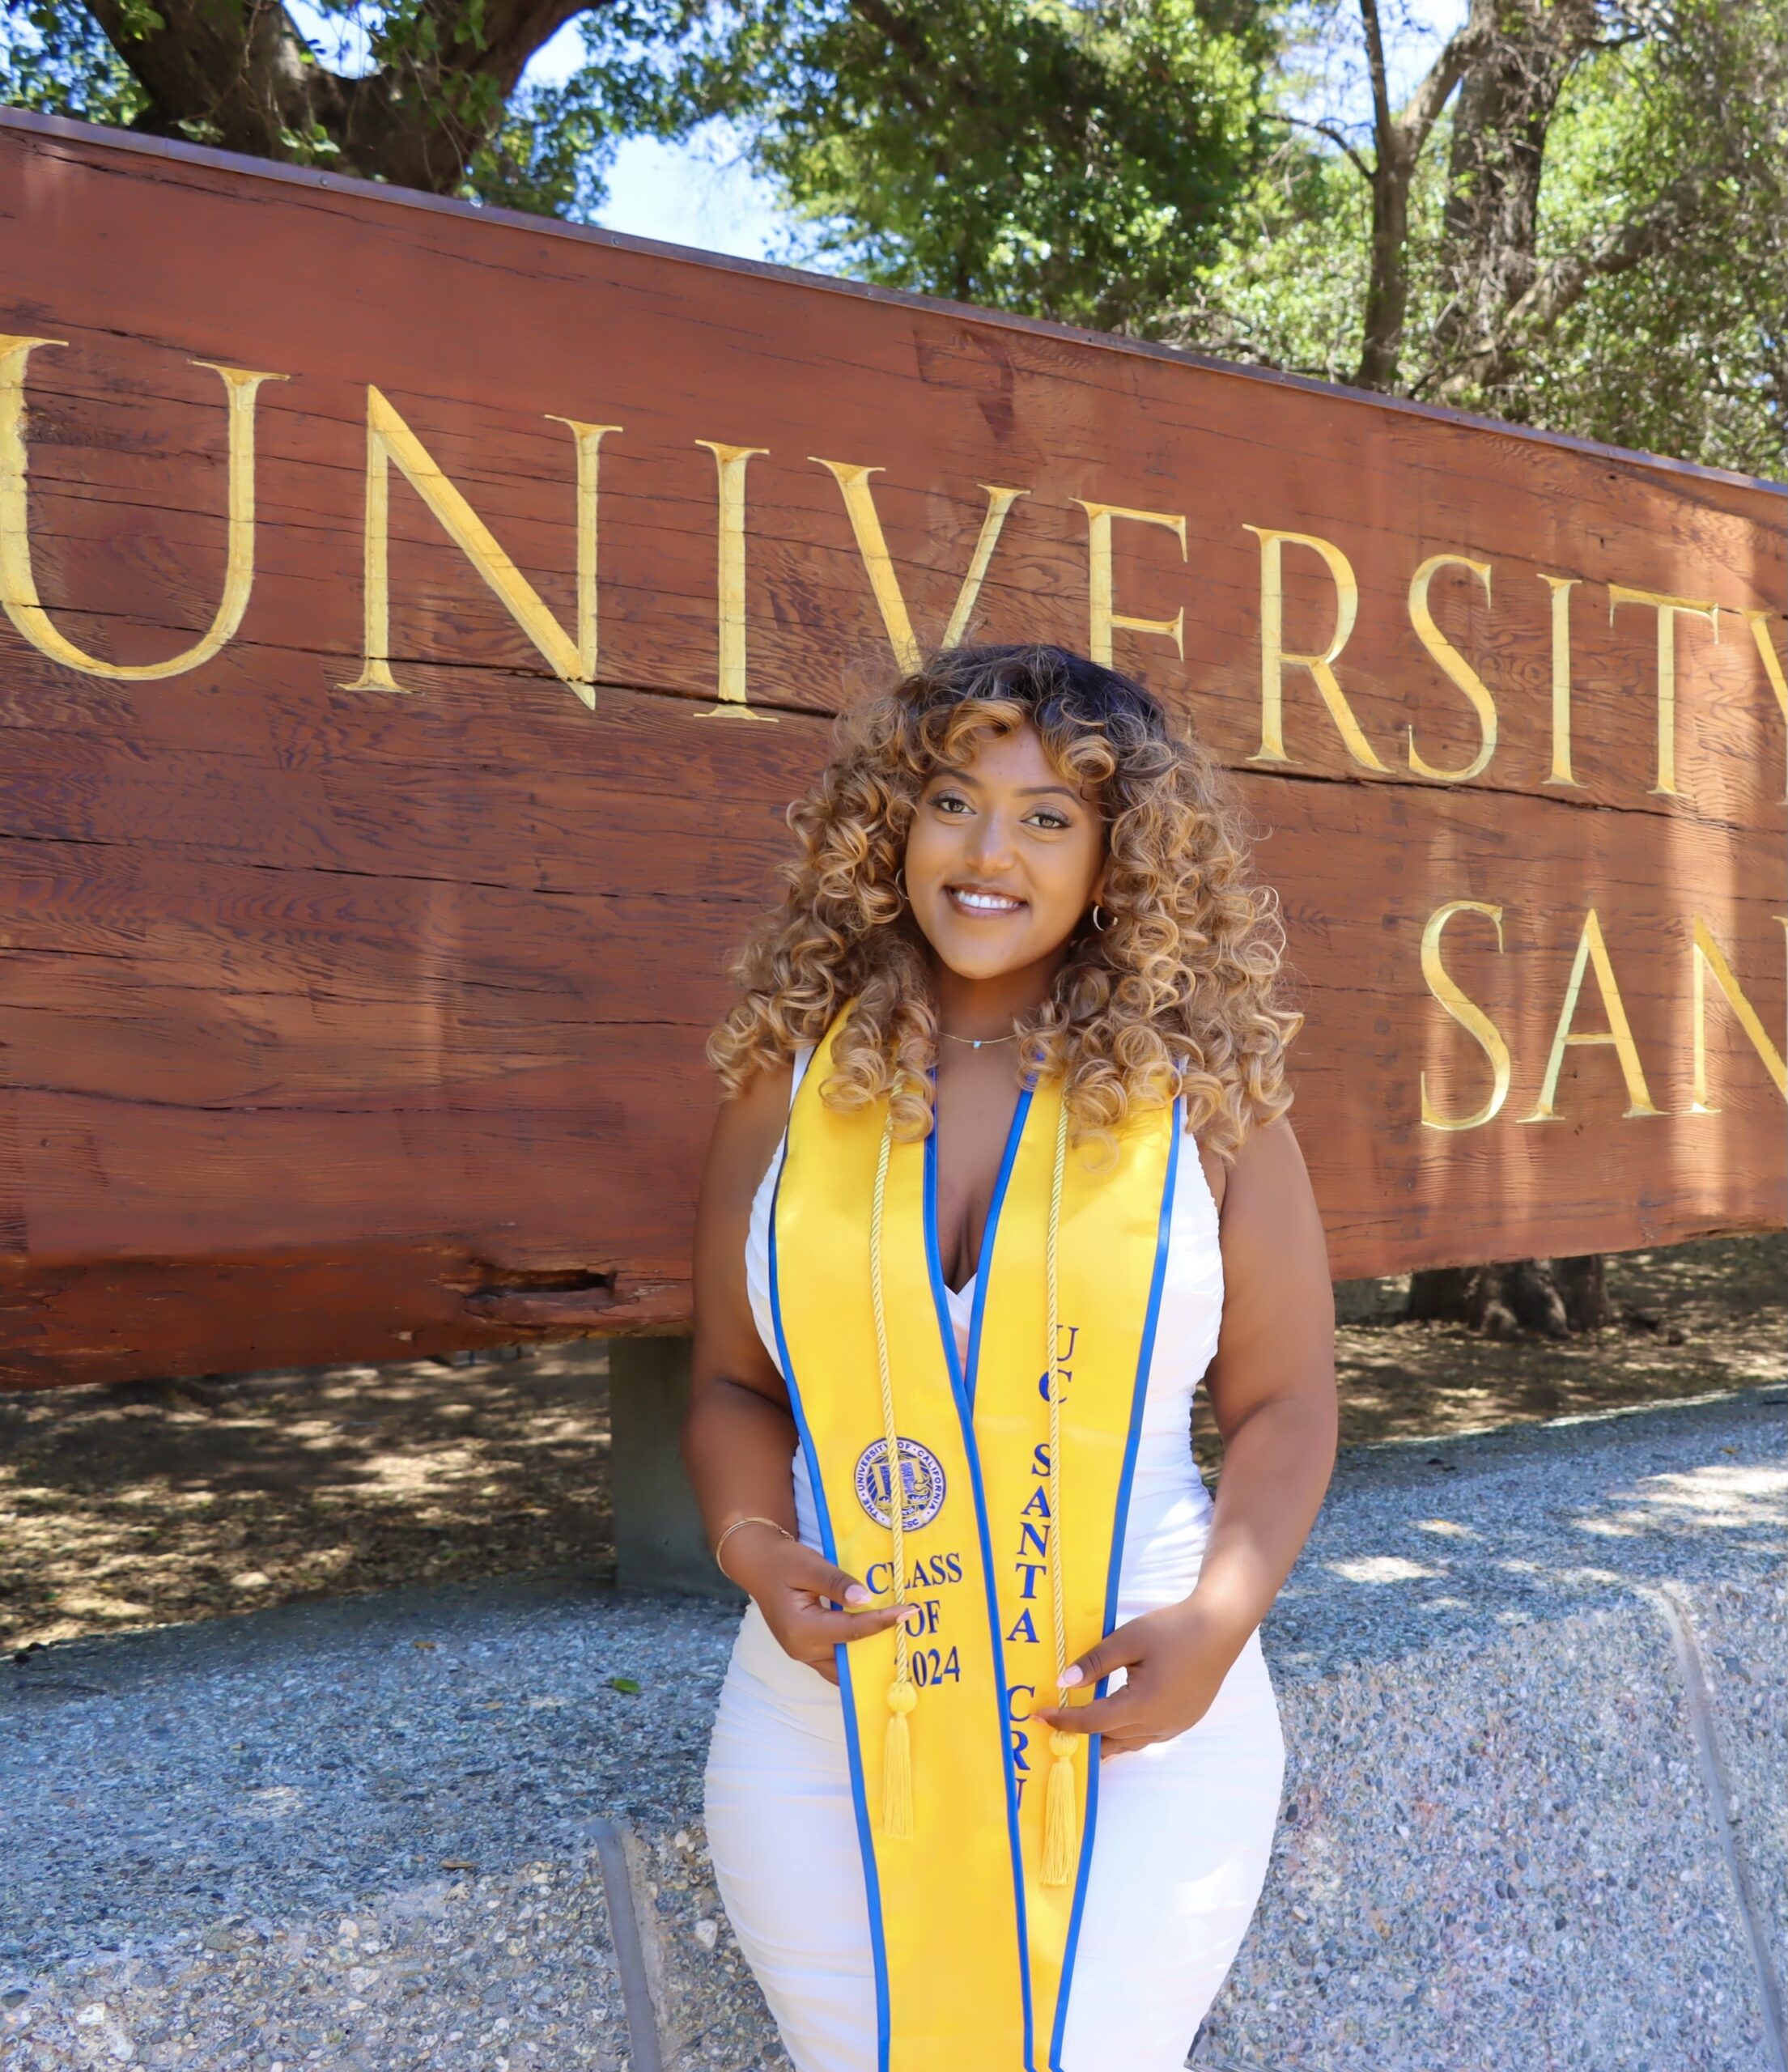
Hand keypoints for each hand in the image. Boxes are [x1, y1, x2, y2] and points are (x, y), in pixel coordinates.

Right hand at [722, 1524, 904, 1685]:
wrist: (759, 1565)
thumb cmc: (784, 1562)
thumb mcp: (809, 1565)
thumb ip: (836, 1583)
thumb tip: (866, 1599)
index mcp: (801, 1628)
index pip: (850, 1630)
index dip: (881, 1621)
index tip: (908, 1611)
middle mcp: (801, 1649)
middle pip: (849, 1656)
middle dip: (879, 1650)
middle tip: (910, 1638)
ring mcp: (802, 1654)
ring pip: (842, 1668)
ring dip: (868, 1659)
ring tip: (899, 1648)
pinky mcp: (806, 1651)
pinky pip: (835, 1662)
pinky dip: (855, 1655)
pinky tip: (876, 1645)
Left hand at [1032, 1596, 1245, 1758]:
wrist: (1220, 1627)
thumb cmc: (1173, 1629)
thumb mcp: (1129, 1639)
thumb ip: (1095, 1662)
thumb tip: (1063, 1682)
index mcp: (1143, 1705)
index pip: (1093, 1722)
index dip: (1064, 1720)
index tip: (1039, 1715)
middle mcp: (1159, 1725)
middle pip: (1109, 1738)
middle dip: (1079, 1733)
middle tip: (1053, 1723)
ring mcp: (1174, 1727)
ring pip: (1128, 1742)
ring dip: (1102, 1738)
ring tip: (1077, 1729)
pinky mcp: (1183, 1721)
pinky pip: (1146, 1737)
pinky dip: (1124, 1734)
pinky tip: (1113, 1722)